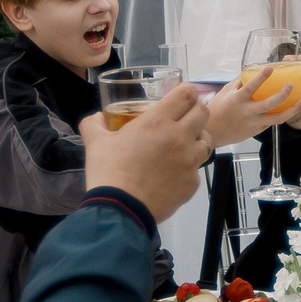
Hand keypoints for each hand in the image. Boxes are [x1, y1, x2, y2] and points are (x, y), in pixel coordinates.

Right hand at [84, 83, 211, 218]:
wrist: (120, 209)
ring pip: (206, 141)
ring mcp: (189, 161)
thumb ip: (94, 123)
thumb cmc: (108, 172)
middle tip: (182, 119)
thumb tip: (96, 117)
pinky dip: (187, 169)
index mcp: (158, 121)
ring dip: (196, 139)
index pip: (187, 93)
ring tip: (181, 147)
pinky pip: (196, 169)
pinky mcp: (193, 183)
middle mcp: (179, 137)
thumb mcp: (95, 142)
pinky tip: (171, 175)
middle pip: (203, 112)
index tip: (179, 98)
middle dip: (195, 111)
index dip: (185, 92)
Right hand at [212, 63, 300, 144]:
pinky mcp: (256, 131)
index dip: (261, 78)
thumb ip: (239, 81)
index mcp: (237, 100)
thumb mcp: (225, 91)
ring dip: (291, 110)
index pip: (250, 87)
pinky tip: (290, 109)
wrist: (212, 132)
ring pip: (277, 119)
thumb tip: (252, 69)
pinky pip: (272, 123)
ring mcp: (253, 123)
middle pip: (269, 104)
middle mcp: (247, 112)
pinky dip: (281, 116)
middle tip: (291, 85)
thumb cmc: (217, 109)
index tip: (270, 68)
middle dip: (283, 95)